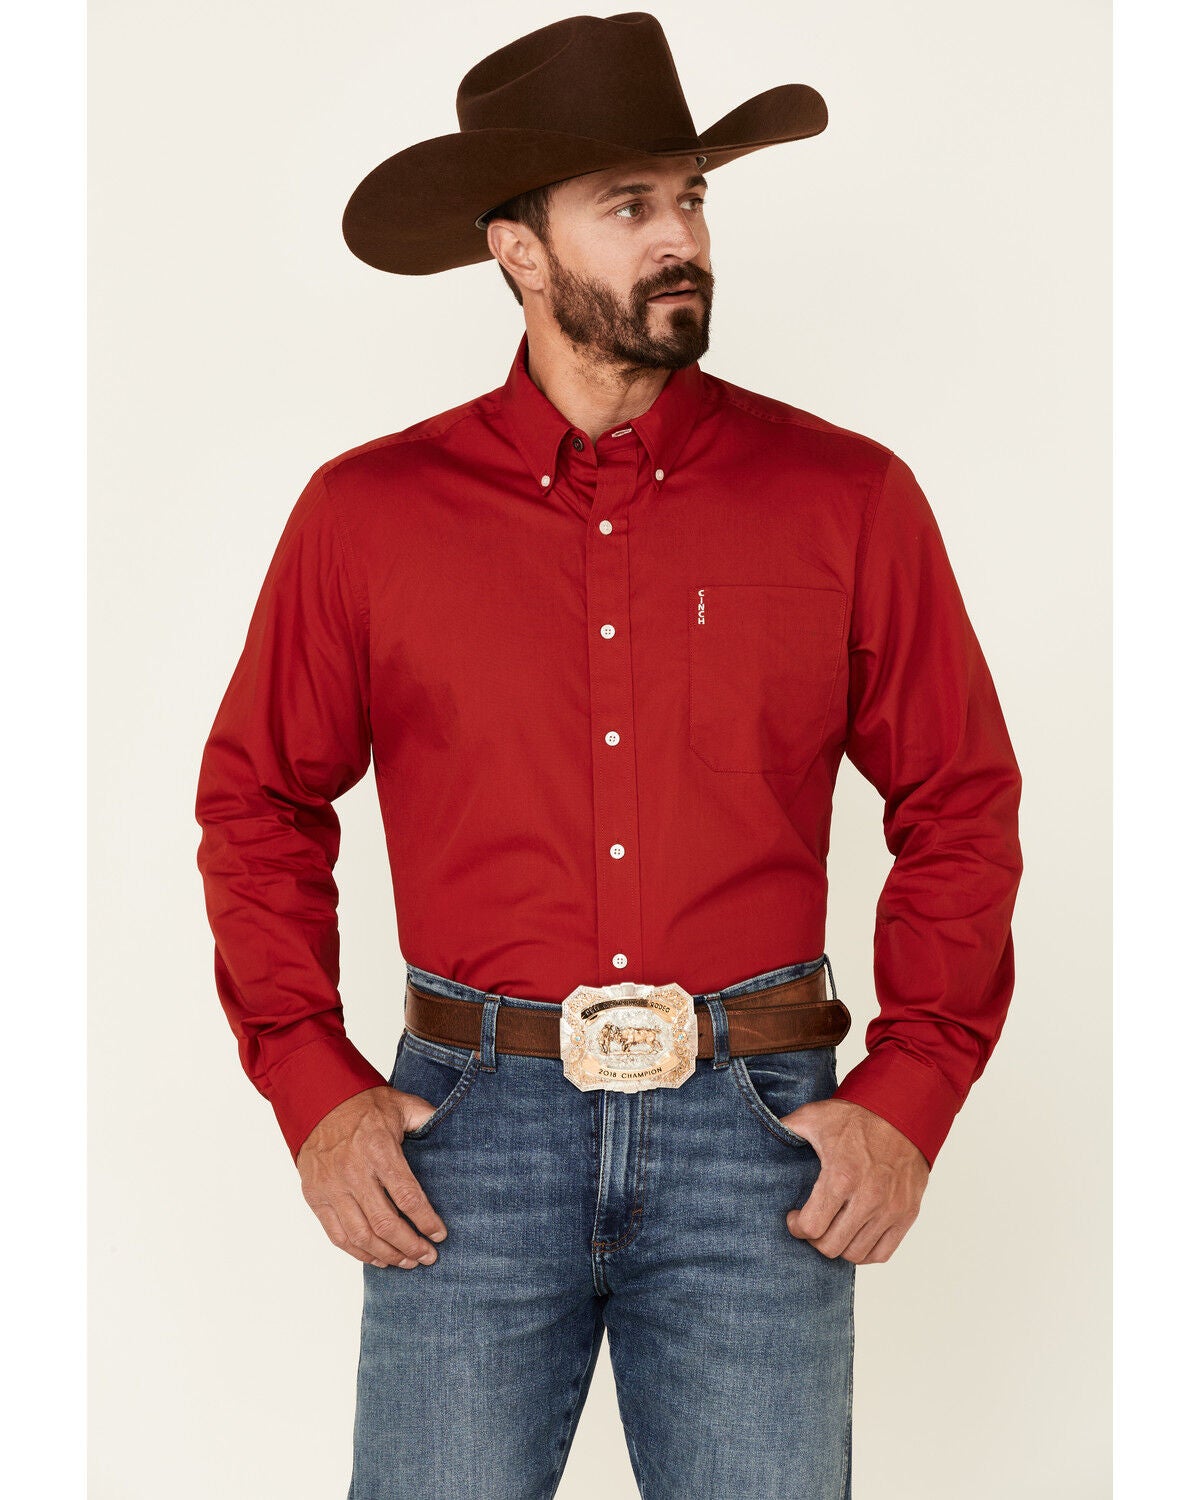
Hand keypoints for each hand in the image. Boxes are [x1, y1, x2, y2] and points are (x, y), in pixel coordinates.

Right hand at [296, 1086, 448, 1268]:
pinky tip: (378, 1258)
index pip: (407, 1196)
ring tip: (407, 1262)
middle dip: (410, 1245)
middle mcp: (353, 1171)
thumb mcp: (400, 1103)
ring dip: (387, 1255)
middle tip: (428, 1257)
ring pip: (361, 1236)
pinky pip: (338, 1235)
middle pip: (385, 1223)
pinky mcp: (316, 1197)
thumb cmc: (363, 1105)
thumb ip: (426, 1117)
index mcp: (379, 1149)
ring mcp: (332, 1187)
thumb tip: (452, 1125)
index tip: (441, 1234)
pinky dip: (359, 1252)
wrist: (317, 1100)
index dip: (426, 1220)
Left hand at [780, 1098, 929, 1263]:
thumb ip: (786, 1128)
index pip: (812, 1228)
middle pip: (831, 1247)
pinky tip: (854, 1234)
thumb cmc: (855, 1116)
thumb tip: (759, 1132)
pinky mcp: (907, 1214)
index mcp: (841, 1176)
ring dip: (839, 1245)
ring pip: (855, 1254)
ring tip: (832, 1228)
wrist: (902, 1112)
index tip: (794, 1217)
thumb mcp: (814, 1116)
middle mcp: (868, 1198)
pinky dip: (865, 1251)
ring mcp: (890, 1209)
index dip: (796, 1227)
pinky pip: (882, 1253)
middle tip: (812, 1224)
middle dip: (814, 1239)